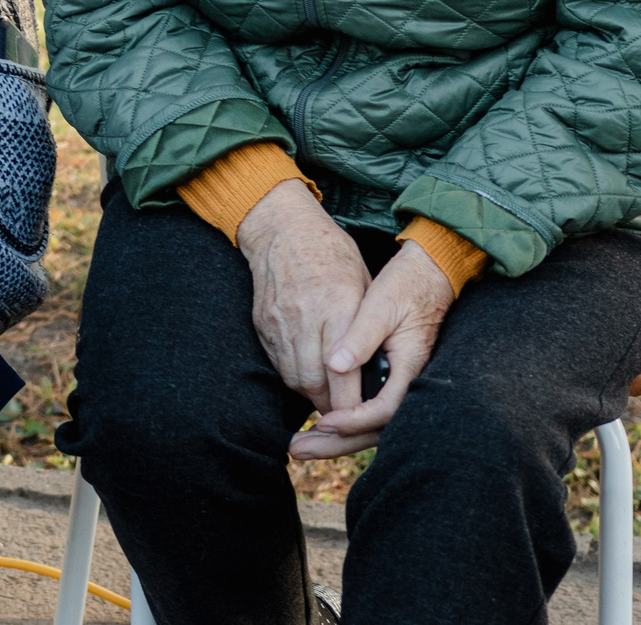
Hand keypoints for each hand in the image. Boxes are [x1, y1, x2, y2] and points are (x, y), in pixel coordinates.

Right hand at [235, 179, 371, 415]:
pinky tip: (307, 372)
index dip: (352, 401)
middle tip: (345, 412)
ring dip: (311, 393)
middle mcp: (306, 318)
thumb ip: (365, 326)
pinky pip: (277, 362)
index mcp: (338, 308)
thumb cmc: (331, 253)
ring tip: (327, 396)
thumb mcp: (363, 283)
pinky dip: (293, 374)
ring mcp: (280, 321)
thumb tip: (376, 365)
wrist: (282, 228)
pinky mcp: (263, 323)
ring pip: (294, 377)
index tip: (362, 412)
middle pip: (315, 382)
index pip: (344, 373)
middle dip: (331, 405)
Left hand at [291, 242, 457, 458]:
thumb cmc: (406, 286)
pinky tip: (319, 427)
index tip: (324, 422)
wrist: (429, 274)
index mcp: (411, 367)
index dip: (354, 420)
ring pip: (371, 425)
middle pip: (375, 430)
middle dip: (336, 443)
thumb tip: (335, 365)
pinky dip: (345, 423)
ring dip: (337, 438)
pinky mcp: (392, 380)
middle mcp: (410, 383)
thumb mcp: (381, 305)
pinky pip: (370, 412)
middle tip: (296, 449)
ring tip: (299, 446)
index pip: (384, 410)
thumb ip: (360, 337)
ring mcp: (402, 384)